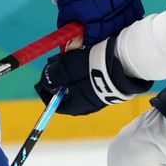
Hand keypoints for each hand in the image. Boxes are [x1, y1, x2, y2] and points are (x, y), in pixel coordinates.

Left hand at [35, 37, 151, 116]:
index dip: (46, 93)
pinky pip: (93, 83)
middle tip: (55, 67)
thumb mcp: (66, 69)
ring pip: (81, 88)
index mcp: (77, 105)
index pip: (57, 105)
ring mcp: (102, 97)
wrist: (124, 61)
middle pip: (69, 96)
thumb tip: (44, 82)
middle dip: (60, 82)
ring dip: (72, 76)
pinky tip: (86, 61)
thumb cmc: (92, 67)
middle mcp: (89, 105)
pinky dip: (85, 74)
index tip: (40, 82)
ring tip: (70, 60)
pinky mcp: (112, 88)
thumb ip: (53, 76)